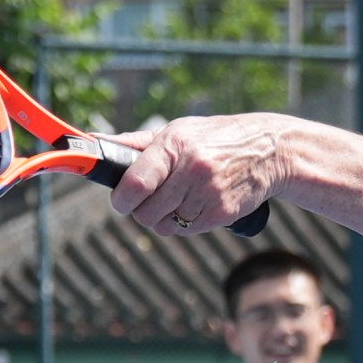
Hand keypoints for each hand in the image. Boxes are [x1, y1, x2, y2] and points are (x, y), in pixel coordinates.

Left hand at [108, 114, 292, 238]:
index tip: (121, 201)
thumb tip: (94, 141)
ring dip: (165, 218)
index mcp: (175, 146)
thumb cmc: (213, 139)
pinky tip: (198, 203)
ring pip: (164, 226)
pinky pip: (186, 231)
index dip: (122, 199)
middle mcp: (192, 171)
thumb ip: (136, 143)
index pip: (136, 183)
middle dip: (142, 210)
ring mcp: (207, 194)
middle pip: (145, 213)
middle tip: (152, 198)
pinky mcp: (221, 214)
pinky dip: (185, 223)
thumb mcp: (177, 132)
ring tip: (180, 197)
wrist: (268, 150)